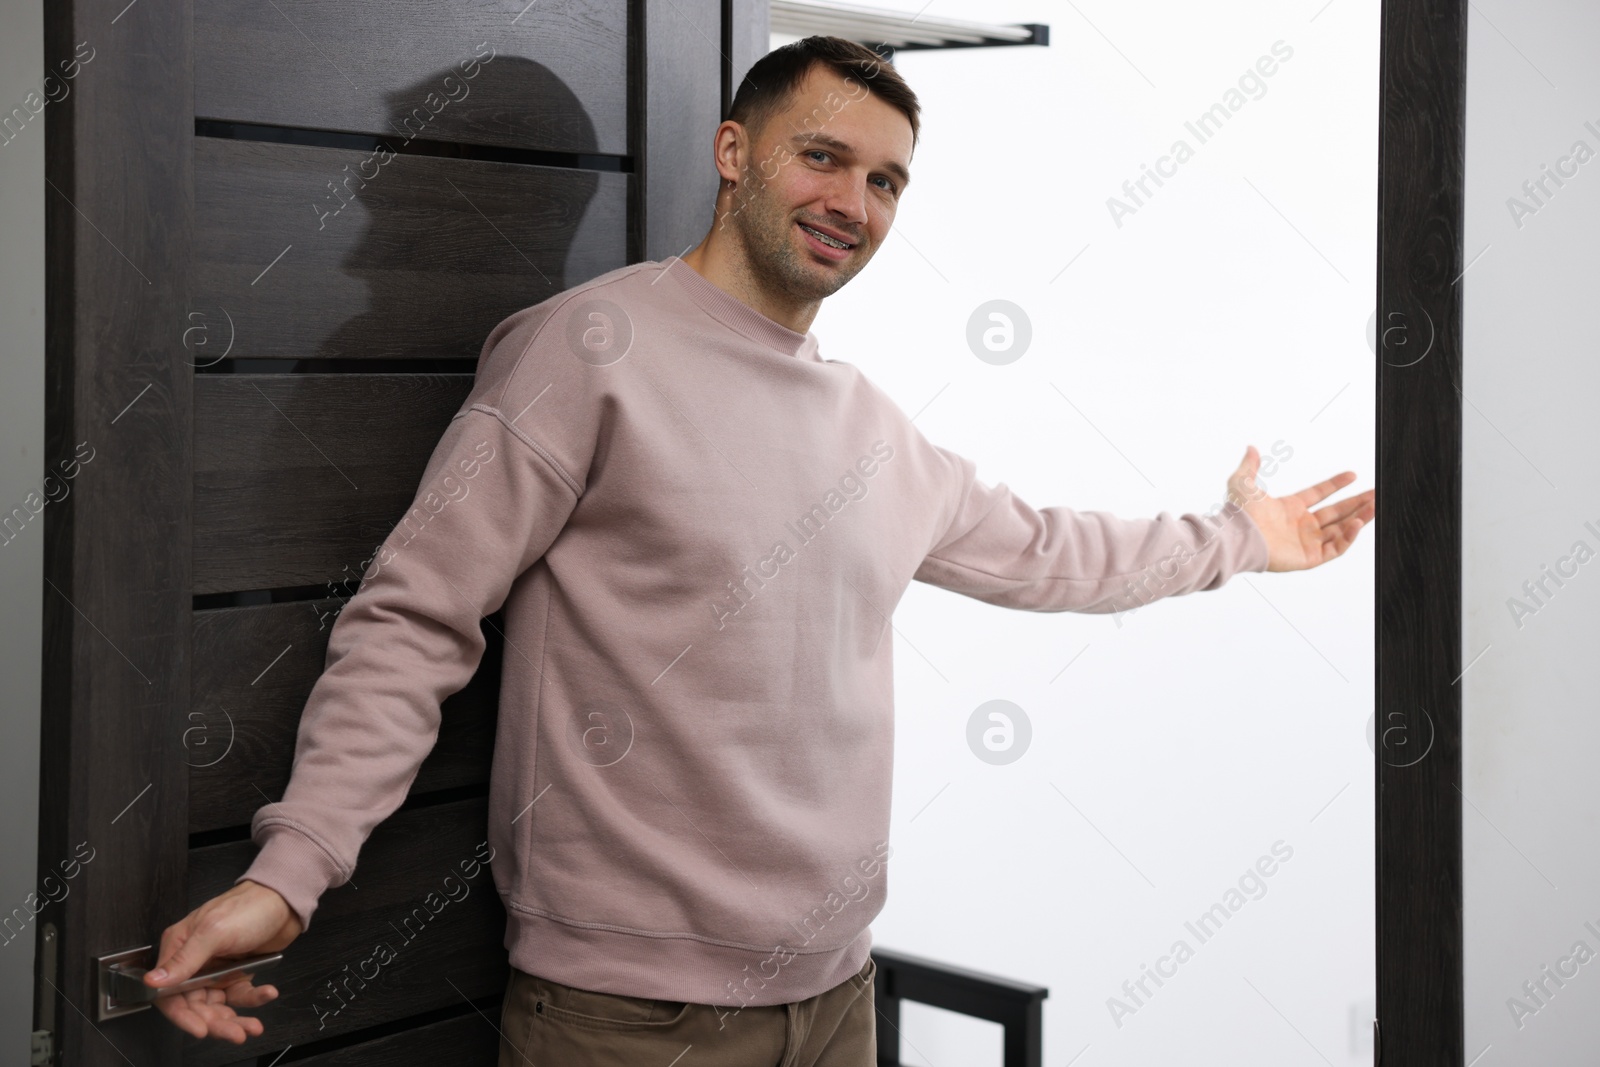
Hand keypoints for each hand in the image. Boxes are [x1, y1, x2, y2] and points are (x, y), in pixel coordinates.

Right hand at [145, 880, 302, 1042]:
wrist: (285, 899)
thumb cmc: (249, 906)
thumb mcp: (214, 931)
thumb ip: (185, 959)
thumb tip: (153, 981)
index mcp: (179, 947)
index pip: (169, 992)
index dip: (183, 1015)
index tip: (200, 1030)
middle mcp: (194, 961)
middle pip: (195, 1004)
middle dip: (214, 1022)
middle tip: (233, 1033)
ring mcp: (216, 969)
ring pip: (218, 1005)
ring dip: (234, 1018)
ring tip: (250, 1026)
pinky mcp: (237, 972)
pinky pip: (240, 994)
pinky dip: (253, 999)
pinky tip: (267, 994)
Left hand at [1227, 445, 1374, 571]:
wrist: (1237, 538)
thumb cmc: (1238, 514)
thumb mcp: (1243, 483)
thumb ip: (1250, 466)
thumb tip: (1251, 448)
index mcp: (1289, 508)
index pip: (1318, 494)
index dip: (1335, 484)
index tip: (1353, 475)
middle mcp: (1300, 525)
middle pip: (1336, 512)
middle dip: (1357, 502)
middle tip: (1377, 493)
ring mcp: (1306, 542)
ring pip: (1340, 529)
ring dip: (1359, 518)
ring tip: (1376, 505)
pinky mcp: (1309, 558)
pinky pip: (1335, 548)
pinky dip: (1348, 537)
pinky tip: (1357, 523)